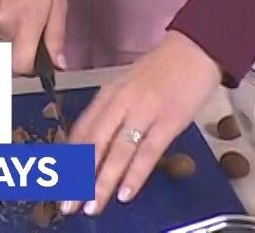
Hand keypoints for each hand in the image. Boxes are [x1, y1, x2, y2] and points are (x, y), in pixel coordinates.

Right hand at [0, 0, 66, 75]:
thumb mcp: (59, 5)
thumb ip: (56, 38)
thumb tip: (58, 62)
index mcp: (26, 25)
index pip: (21, 65)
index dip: (30, 68)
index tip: (36, 61)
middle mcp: (5, 23)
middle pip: (13, 49)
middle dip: (24, 40)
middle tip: (34, 19)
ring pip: (3, 34)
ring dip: (13, 26)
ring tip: (22, 3)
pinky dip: (3, 14)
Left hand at [62, 31, 220, 215]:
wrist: (196, 48)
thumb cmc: (163, 70)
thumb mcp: (129, 85)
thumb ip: (112, 111)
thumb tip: (96, 144)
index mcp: (109, 94)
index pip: (81, 131)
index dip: (68, 160)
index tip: (59, 183)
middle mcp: (121, 102)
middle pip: (93, 145)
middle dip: (78, 178)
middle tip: (67, 205)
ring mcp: (144, 111)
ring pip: (117, 152)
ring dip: (102, 182)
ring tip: (92, 206)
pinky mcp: (168, 120)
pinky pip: (147, 152)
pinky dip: (134, 175)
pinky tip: (125, 194)